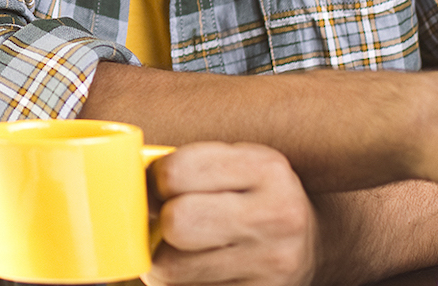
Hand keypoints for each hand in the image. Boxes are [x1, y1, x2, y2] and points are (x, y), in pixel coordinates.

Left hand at [147, 142, 316, 285]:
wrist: (312, 246)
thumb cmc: (256, 198)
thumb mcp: (239, 164)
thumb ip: (190, 165)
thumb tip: (125, 181)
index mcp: (266, 169)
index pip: (177, 172)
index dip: (155, 181)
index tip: (161, 188)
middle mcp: (275, 216)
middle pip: (177, 222)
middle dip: (161, 224)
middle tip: (168, 223)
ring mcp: (272, 264)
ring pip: (172, 269)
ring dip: (162, 262)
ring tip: (178, 251)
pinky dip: (181, 285)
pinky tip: (197, 273)